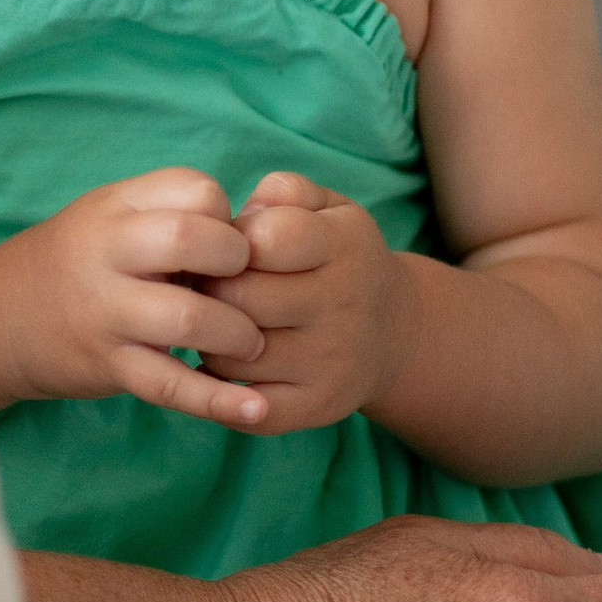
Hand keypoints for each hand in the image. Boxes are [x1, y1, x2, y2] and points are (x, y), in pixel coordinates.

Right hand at [0, 169, 268, 426]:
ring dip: (237, 333)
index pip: (196, 189)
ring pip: (186, 317)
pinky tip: (254, 409)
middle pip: (190, 238)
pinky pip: (170, 384)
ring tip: (249, 343)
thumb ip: (171, 213)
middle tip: (246, 287)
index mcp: (116, 206)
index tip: (225, 246)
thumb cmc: (78, 261)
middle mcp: (106, 251)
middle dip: (237, 262)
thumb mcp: (111, 215)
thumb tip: (256, 232)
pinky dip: (218, 400)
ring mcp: (105, 311)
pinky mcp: (108, 365)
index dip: (227, 217)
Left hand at [195, 172, 400, 431]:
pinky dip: (220, 390)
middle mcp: (344, 305)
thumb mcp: (328, 208)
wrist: (394, 331)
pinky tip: (226, 364)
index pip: (267, 238)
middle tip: (208, 287)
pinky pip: (245, 408)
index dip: (231, 241)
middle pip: (241, 298)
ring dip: (210, 339)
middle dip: (210, 289)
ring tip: (219, 324)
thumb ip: (284, 192)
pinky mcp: (318, 406)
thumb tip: (242, 217)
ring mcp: (331, 361)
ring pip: (232, 354)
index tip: (227, 248)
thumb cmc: (339, 258)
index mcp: (344, 245)